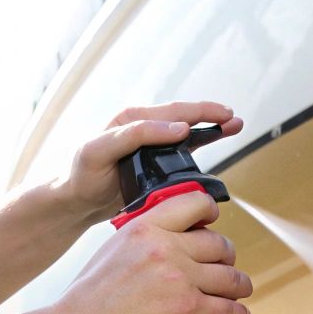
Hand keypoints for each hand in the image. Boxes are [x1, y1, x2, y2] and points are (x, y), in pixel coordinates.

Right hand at [53, 189, 253, 313]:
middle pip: (218, 244)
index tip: (214, 222)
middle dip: (227, 257)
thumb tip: (173, 237)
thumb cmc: (92, 292)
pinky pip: (227, 309)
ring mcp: (179, 278)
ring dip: (240, 285)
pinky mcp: (187, 309)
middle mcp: (166, 247)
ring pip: (230, 277)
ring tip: (239, 290)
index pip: (194, 203)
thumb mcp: (116, 245)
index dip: (211, 212)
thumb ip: (146, 236)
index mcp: (147, 226)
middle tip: (225, 266)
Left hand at [55, 102, 243, 224]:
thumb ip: (134, 135)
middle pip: (184, 116)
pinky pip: (185, 146)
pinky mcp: (156, 159)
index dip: (196, 114)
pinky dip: (203, 139)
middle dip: (210, 115)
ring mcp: (151, 143)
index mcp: (131, 120)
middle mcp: (143, 127)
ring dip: (211, 126)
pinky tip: (219, 138)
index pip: (170, 112)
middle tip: (233, 117)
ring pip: (188, 129)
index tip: (217, 120)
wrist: (77, 200)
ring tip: (235, 124)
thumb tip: (177, 128)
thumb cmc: (83, 174)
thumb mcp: (99, 151)